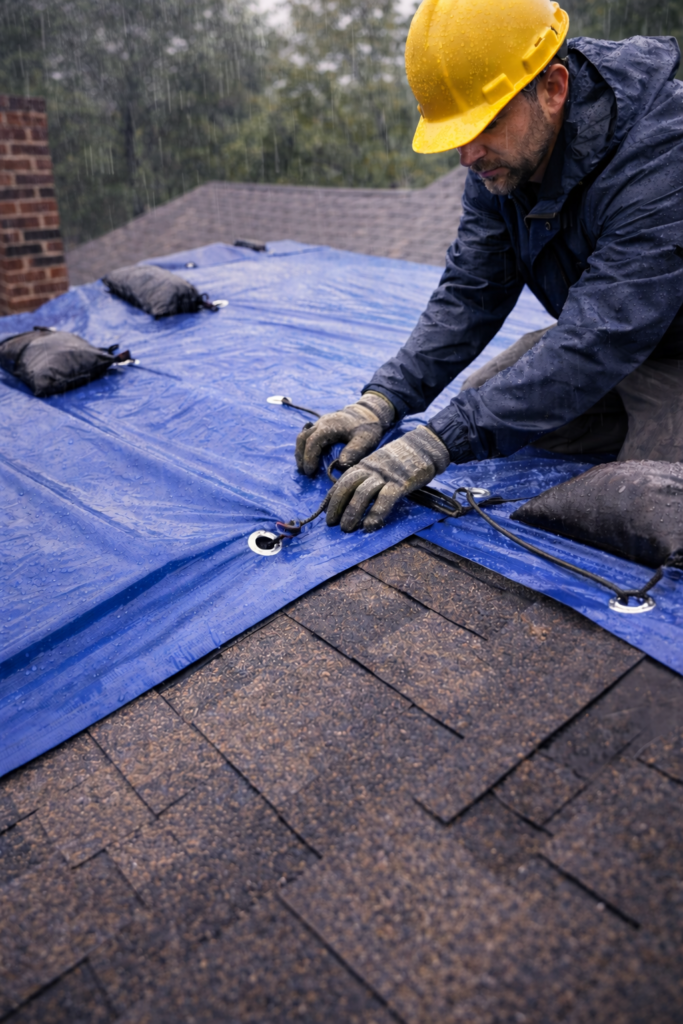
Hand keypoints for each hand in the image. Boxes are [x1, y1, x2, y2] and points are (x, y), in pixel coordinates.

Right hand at [295, 392, 393, 475]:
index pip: (313, 442)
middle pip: (303, 438)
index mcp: (330, 426)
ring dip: (301, 452)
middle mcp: (321, 423)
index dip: (309, 457)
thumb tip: (340, 465)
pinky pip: (307, 435)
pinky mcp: (322, 426)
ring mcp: (320, 423)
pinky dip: (305, 447)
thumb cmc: (367, 427)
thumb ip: (354, 451)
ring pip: (303, 436)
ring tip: (303, 468)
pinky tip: (308, 458)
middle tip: (304, 472)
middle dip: (301, 456)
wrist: (368, 411)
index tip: (310, 472)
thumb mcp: (365, 440)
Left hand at [326, 425, 449, 531]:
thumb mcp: (381, 464)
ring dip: (352, 513)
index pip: (343, 480)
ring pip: (362, 494)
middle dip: (337, 506)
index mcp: (366, 464)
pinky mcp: (401, 483)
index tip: (325, 510)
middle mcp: (372, 469)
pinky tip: (369, 526)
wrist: (426, 445)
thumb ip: (369, 476)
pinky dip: (376, 514)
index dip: (332, 496)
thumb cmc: (404, 458)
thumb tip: (358, 495)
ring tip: (347, 528)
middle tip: (331, 523)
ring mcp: (386, 475)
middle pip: (348, 486)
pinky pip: (385, 499)